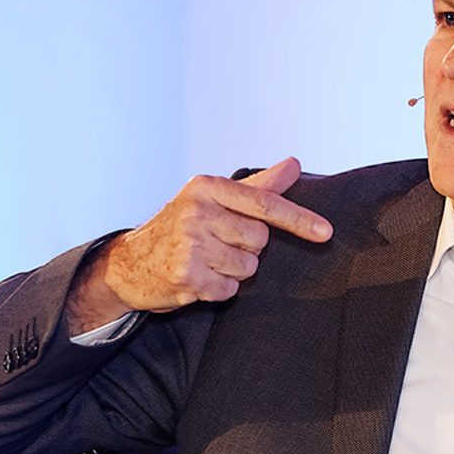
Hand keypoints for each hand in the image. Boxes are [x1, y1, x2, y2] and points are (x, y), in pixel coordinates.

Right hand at [67, 159, 330, 332]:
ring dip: (233, 271)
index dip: (298, 219)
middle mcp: (196, 213)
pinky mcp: (186, 277)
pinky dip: (219, 289)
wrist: (128, 264)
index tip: (326, 233)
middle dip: (247, 248)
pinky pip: (230, 290)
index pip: (263, 203)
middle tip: (217, 244)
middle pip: (259, 240)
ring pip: (248, 268)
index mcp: (205, 188)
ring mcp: (189, 245)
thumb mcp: (213, 199)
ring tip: (205, 261)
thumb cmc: (181, 227)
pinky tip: (198, 278)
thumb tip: (294, 163)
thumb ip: (258, 185)